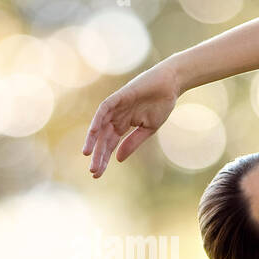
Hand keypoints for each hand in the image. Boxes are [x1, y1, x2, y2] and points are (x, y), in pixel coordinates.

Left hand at [83, 60, 181, 177]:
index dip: (104, 159)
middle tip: (93, 171)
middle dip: (98, 155)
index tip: (97, 174)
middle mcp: (116, 117)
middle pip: (103, 139)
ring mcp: (117, 107)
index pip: (110, 145)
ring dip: (93, 139)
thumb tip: (118, 159)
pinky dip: (98, 120)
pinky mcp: (119, 97)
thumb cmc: (161, 104)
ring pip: (100, 125)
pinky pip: (104, 109)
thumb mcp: (147, 129)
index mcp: (123, 125)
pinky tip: (93, 133)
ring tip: (88, 154)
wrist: (171, 84)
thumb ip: (132, 143)